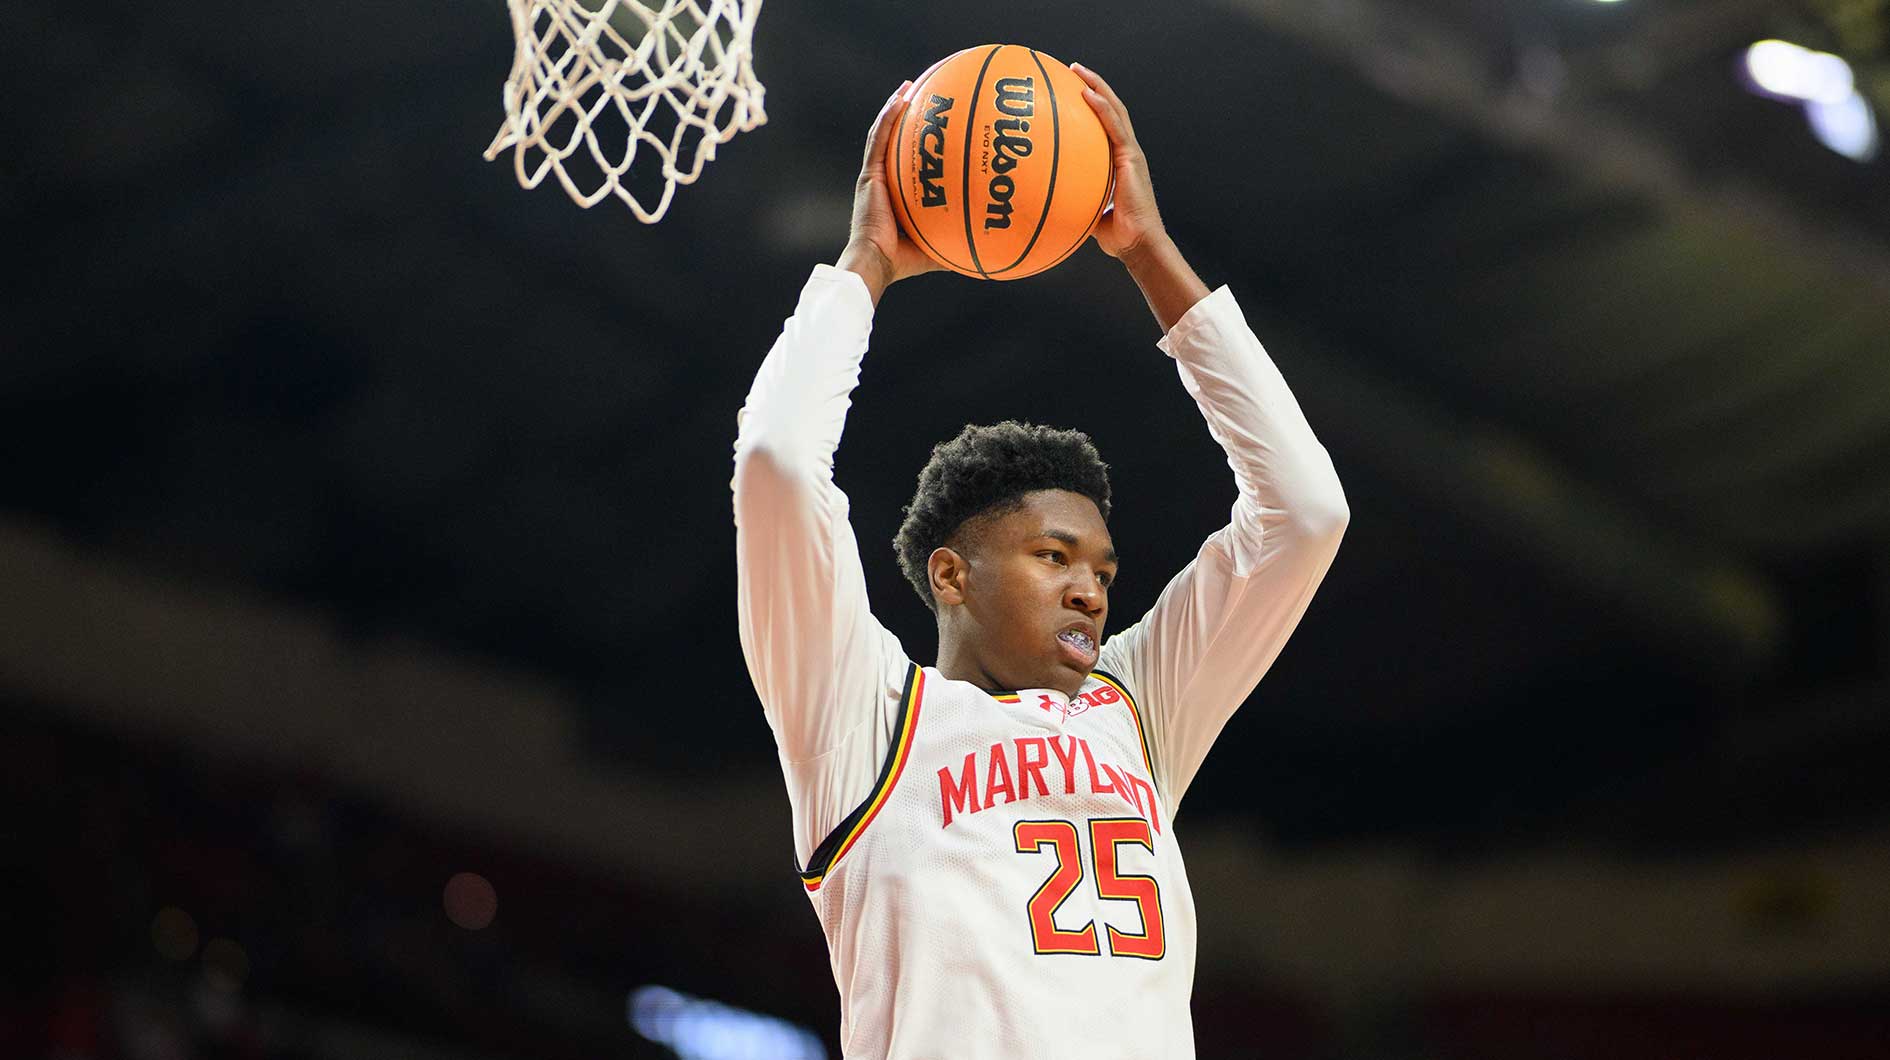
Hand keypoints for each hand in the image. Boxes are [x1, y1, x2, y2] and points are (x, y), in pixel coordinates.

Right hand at [836, 81, 940, 303]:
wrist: (877, 263)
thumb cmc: (904, 262)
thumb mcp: (940, 246)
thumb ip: (960, 240)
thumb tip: (994, 247)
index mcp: (897, 193)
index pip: (907, 160)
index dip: (919, 142)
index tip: (936, 126)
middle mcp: (884, 179)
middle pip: (895, 139)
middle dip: (908, 116)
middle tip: (925, 96)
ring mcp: (875, 174)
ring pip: (883, 132)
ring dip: (896, 106)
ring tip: (910, 86)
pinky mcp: (870, 174)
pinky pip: (879, 138)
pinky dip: (889, 116)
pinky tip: (902, 98)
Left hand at [1071, 64, 1168, 261]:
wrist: (1138, 244)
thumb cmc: (1115, 236)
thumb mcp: (1087, 212)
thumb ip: (1072, 200)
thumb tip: (1043, 201)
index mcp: (1118, 161)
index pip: (1105, 125)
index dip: (1091, 105)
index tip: (1072, 90)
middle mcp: (1126, 152)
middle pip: (1110, 109)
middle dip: (1092, 85)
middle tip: (1072, 70)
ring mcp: (1131, 153)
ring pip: (1115, 110)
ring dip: (1096, 86)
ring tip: (1077, 70)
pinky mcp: (1132, 158)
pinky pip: (1115, 127)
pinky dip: (1102, 108)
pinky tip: (1087, 94)